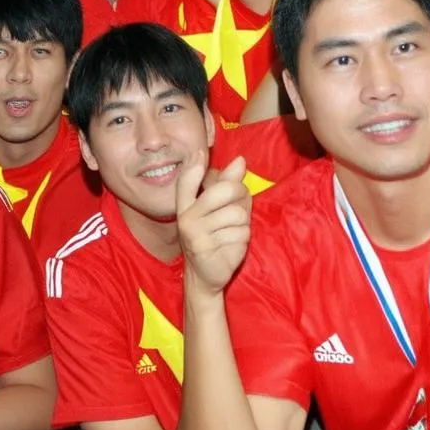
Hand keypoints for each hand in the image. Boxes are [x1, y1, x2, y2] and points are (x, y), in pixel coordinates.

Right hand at [177, 152, 251, 297]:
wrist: (206, 275)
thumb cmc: (214, 237)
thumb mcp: (218, 210)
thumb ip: (227, 184)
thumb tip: (240, 160)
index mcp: (186, 205)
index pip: (186, 181)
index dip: (194, 166)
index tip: (201, 154)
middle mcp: (186, 217)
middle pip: (224, 190)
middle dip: (240, 195)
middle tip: (239, 207)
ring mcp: (194, 233)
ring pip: (237, 214)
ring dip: (243, 224)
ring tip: (232, 232)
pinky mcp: (206, 247)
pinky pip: (241, 233)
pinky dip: (243, 239)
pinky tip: (230, 245)